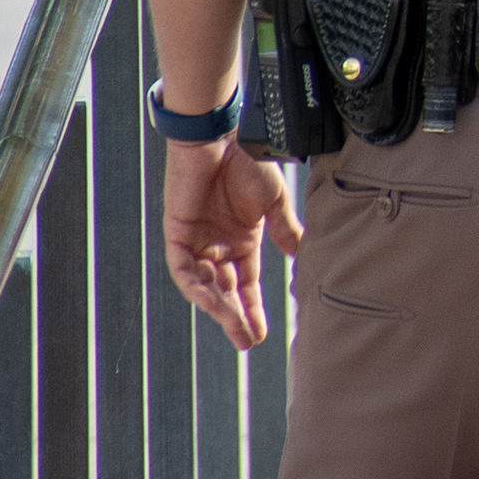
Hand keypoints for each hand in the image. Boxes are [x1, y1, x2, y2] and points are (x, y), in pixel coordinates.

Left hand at [163, 141, 305, 351]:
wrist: (224, 137)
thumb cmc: (250, 162)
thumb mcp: (274, 202)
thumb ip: (284, 231)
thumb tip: (300, 257)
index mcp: (242, 240)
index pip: (247, 285)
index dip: (254, 310)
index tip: (265, 334)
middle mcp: (219, 246)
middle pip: (226, 292)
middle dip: (237, 317)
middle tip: (249, 341)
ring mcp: (197, 242)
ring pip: (205, 286)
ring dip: (219, 308)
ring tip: (235, 327)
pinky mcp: (178, 234)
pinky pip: (184, 269)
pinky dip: (196, 286)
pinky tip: (212, 301)